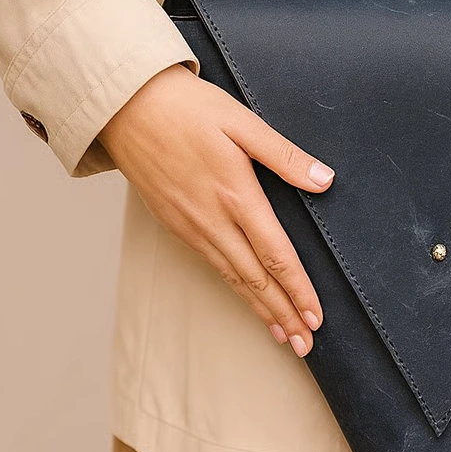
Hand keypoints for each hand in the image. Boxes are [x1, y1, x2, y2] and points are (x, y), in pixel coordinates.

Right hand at [98, 63, 333, 356]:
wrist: (125, 106)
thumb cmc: (186, 107)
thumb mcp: (242, 121)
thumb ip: (284, 155)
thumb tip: (325, 180)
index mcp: (236, 194)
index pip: (276, 255)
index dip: (298, 290)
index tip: (316, 317)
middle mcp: (213, 219)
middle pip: (256, 279)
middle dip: (283, 314)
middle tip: (307, 345)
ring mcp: (191, 226)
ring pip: (233, 279)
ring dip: (260, 310)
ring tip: (283, 336)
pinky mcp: (175, 224)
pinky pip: (212, 266)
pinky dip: (235, 289)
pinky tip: (247, 298)